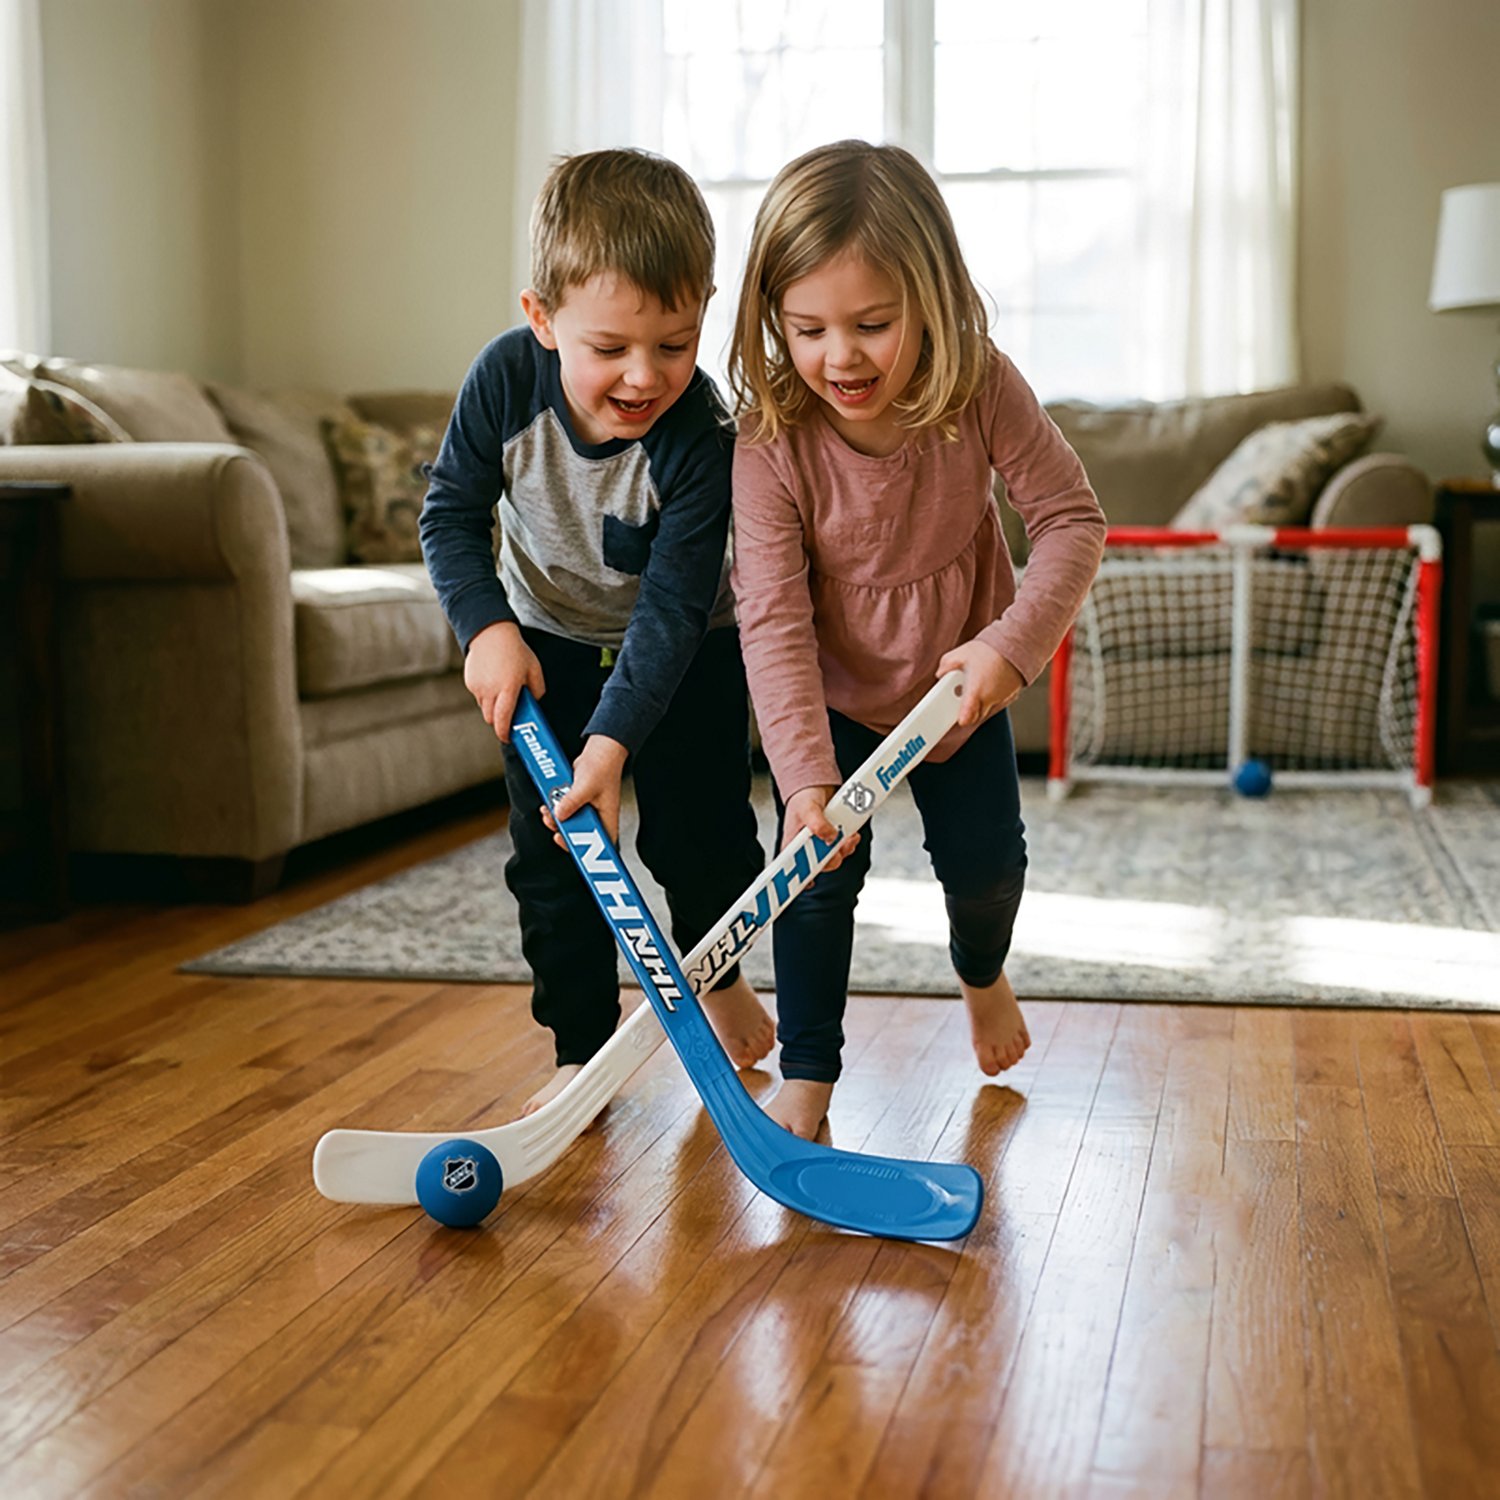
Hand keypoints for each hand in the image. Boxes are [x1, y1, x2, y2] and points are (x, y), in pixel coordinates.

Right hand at [464, 621, 544, 741]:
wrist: (490, 632)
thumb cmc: (515, 650)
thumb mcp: (534, 670)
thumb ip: (537, 690)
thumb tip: (534, 703)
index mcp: (507, 689)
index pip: (503, 719)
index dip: (505, 733)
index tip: (508, 737)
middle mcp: (490, 691)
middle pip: (491, 719)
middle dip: (499, 722)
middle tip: (509, 718)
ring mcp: (477, 687)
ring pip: (484, 708)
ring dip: (493, 708)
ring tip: (503, 695)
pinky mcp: (470, 682)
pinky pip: (478, 696)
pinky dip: (486, 696)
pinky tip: (494, 682)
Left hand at [542, 735, 627, 846]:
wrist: (599, 750)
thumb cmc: (602, 766)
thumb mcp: (586, 786)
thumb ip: (572, 801)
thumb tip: (558, 815)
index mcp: (607, 818)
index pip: (600, 845)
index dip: (585, 851)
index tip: (568, 844)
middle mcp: (597, 817)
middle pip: (579, 837)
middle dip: (563, 833)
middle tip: (554, 825)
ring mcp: (586, 811)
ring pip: (568, 825)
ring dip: (556, 821)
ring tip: (548, 811)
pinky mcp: (576, 804)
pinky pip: (563, 813)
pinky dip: (554, 810)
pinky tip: (549, 804)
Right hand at [782, 785, 859, 873]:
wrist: (816, 786)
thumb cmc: (803, 798)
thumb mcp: (808, 809)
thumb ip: (818, 824)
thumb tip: (831, 838)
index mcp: (792, 846)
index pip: (792, 870)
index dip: (801, 880)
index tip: (810, 882)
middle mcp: (805, 849)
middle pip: (820, 867)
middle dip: (833, 858)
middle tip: (838, 846)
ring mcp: (820, 846)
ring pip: (834, 859)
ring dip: (844, 850)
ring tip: (849, 837)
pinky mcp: (833, 840)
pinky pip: (843, 849)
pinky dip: (850, 844)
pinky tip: (852, 836)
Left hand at [938, 639, 1025, 727]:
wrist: (1016, 643)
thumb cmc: (988, 650)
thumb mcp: (960, 654)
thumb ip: (945, 667)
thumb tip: (940, 675)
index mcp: (976, 692)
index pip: (966, 718)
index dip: (960, 719)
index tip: (955, 718)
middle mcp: (990, 698)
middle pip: (975, 716)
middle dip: (967, 710)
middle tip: (960, 697)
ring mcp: (1002, 698)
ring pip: (986, 709)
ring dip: (979, 703)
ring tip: (975, 686)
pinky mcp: (1010, 695)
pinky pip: (997, 702)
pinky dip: (991, 697)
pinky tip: (987, 683)